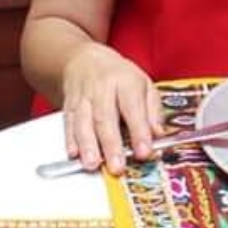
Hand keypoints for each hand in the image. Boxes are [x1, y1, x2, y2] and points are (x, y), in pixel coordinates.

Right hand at [61, 44, 164, 175]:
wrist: (86, 61)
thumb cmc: (120, 76)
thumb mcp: (145, 85)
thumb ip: (153, 111)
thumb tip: (158, 135)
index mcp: (126, 81)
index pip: (133, 108)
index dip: (139, 131)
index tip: (144, 152)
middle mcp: (102, 88)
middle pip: (106, 118)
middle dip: (111, 145)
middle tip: (117, 166)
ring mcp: (83, 97)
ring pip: (84, 122)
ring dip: (88, 145)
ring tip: (93, 164)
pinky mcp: (69, 106)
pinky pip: (68, 123)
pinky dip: (70, 140)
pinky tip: (74, 154)